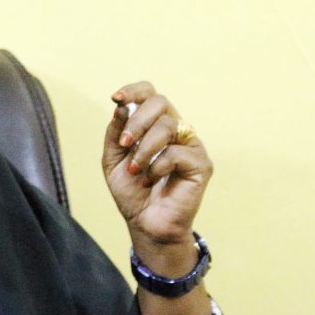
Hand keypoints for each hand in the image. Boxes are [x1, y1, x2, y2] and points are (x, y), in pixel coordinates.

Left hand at [102, 82, 212, 256]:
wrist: (145, 223)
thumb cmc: (131, 191)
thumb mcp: (112, 160)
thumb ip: (115, 133)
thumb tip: (120, 108)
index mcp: (154, 124)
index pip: (150, 93)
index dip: (134, 91)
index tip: (116, 99)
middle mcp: (176, 129)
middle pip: (160, 102)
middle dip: (136, 121)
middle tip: (124, 144)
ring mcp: (191, 144)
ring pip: (167, 126)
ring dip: (144, 148)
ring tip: (135, 169)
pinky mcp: (201, 163)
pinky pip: (177, 152)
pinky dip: (157, 166)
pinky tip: (151, 179)